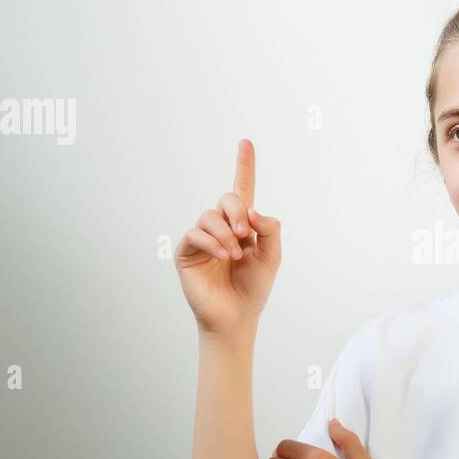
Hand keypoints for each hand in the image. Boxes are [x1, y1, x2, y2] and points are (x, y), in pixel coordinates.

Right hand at [175, 139, 281, 337]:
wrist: (236, 316)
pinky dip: (212, 242)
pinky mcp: (186, 252)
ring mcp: (202, 238)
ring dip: (226, 232)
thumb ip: (269, 228)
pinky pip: (195, 233)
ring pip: (209, 215)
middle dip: (237, 211)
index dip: (244, 165)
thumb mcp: (272, 255)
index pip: (243, 189)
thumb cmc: (254, 288)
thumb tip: (252, 210)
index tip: (246, 142)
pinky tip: (224, 256)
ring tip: (235, 254)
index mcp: (242, 225)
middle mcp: (221, 227)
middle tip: (245, 233)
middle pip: (226, 199)